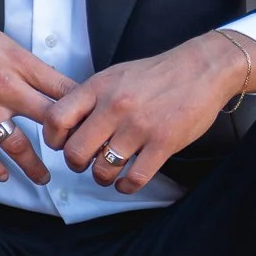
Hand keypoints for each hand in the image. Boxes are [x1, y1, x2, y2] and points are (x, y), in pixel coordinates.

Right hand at [0, 0, 74, 184]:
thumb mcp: (1, 40)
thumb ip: (24, 64)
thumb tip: (48, 82)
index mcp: (19, 62)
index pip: (64, 89)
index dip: (82, 109)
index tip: (90, 122)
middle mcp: (4, 86)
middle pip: (50, 121)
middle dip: (66, 141)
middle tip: (75, 156)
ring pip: (17, 145)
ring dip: (32, 166)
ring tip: (43, 178)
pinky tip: (2, 175)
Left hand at [42, 30, 255, 192]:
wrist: (203, 68)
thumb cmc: (157, 74)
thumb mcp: (115, 75)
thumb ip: (91, 97)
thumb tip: (67, 123)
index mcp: (99, 87)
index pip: (56, 119)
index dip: (53, 138)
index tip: (61, 144)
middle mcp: (115, 107)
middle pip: (76, 152)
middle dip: (77, 164)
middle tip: (85, 163)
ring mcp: (139, 127)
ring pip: (103, 169)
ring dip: (102, 178)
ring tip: (107, 174)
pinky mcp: (163, 143)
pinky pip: (134, 178)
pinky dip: (126, 187)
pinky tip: (126, 182)